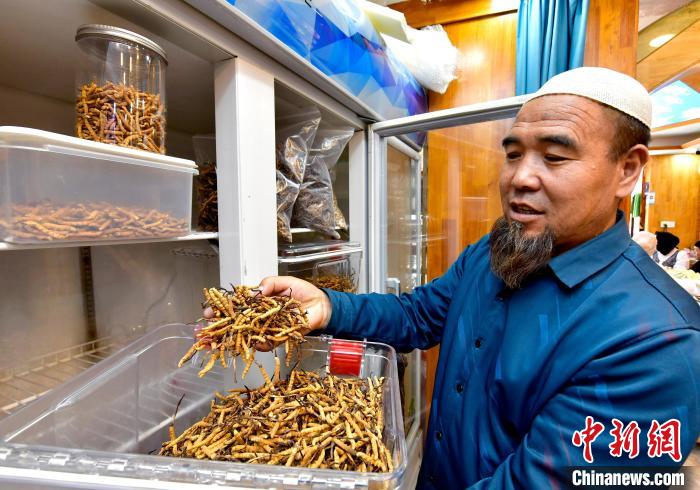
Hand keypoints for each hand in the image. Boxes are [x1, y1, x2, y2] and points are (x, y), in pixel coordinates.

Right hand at [202, 276, 331, 349]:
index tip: (208, 312)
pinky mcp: (277, 339)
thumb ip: (270, 283)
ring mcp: (266, 330)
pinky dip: (254, 345)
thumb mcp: (283, 282)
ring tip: (213, 343)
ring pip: (244, 338)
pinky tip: (242, 344)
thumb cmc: (302, 293)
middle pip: (234, 326)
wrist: (321, 305)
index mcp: (256, 304)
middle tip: (201, 333)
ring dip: (227, 341)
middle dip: (216, 330)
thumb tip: (258, 290)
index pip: (234, 308)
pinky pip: (263, 344)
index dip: (220, 310)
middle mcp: (258, 318)